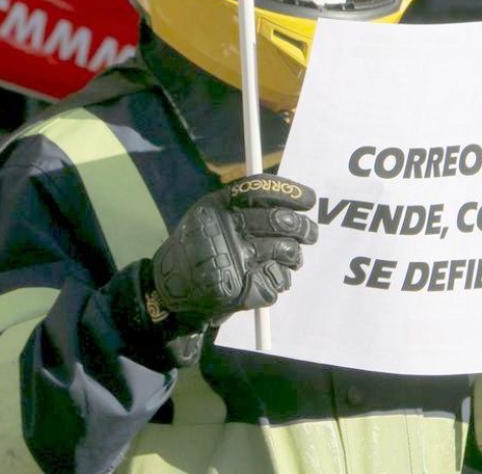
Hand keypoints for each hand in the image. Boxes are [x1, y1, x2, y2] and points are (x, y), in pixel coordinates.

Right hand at [149, 174, 317, 331]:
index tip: (310, 200)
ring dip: (294, 256)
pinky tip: (269, 278)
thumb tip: (292, 200)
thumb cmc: (199, 247)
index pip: (260, 189)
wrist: (171, 290)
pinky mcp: (241, 291)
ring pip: (285, 251)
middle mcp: (225, 231)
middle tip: (310, 233)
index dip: (290, 192)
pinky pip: (278, 280)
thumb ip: (243, 206)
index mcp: (217, 207)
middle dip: (304, 227)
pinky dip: (280, 279)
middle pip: (280, 220)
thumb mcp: (210, 216)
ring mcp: (234, 262)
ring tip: (290, 258)